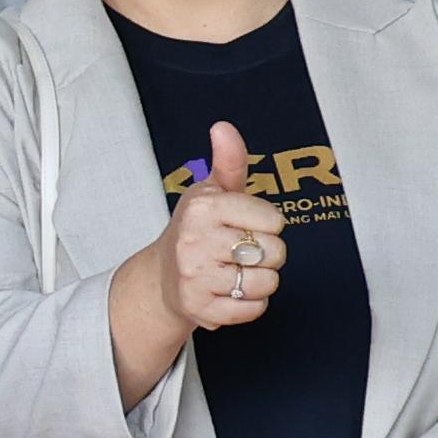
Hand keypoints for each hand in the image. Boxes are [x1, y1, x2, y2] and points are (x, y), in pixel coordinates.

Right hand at [156, 120, 283, 334]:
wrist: (161, 278)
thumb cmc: (197, 230)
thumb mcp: (212, 191)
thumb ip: (229, 161)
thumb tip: (223, 127)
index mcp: (203, 207)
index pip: (273, 220)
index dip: (266, 223)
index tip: (245, 224)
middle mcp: (195, 241)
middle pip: (275, 253)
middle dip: (266, 254)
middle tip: (240, 252)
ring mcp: (196, 277)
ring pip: (267, 283)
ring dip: (260, 280)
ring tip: (236, 272)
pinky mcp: (200, 309)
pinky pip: (254, 310)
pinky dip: (250, 305)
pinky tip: (231, 292)